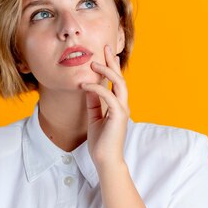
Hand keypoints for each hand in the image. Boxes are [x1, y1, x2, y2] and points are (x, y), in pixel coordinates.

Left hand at [80, 44, 129, 166]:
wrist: (105, 160)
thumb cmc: (101, 142)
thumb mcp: (94, 117)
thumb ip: (94, 103)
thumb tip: (88, 87)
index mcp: (118, 105)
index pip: (116, 82)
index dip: (111, 66)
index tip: (106, 53)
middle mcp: (122, 105)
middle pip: (120, 78)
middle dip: (112, 62)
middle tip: (105, 47)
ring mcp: (122, 110)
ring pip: (119, 84)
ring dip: (106, 72)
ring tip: (93, 64)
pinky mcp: (119, 116)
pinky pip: (108, 96)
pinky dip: (96, 88)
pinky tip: (85, 85)